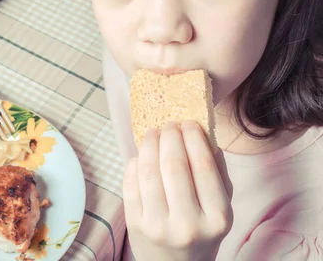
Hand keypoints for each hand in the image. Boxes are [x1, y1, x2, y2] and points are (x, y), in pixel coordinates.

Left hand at [123, 121, 232, 260]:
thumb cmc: (201, 230)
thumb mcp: (221, 208)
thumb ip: (218, 173)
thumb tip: (204, 133)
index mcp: (217, 217)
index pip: (203, 167)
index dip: (194, 138)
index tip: (189, 122)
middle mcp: (188, 224)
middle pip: (173, 165)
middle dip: (169, 136)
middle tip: (169, 124)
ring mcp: (158, 226)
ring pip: (148, 172)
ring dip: (149, 145)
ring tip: (152, 133)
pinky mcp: (135, 226)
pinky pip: (130, 184)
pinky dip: (134, 163)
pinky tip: (140, 155)